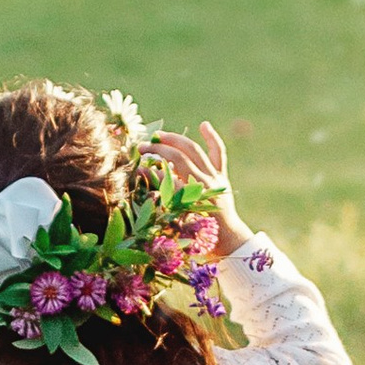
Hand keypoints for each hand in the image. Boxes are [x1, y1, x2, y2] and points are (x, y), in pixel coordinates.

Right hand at [149, 120, 248, 257]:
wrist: (228, 239)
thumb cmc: (199, 237)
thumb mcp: (177, 222)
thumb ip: (163, 200)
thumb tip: (144, 176)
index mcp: (193, 199)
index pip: (167, 178)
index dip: (150, 172)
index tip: (137, 168)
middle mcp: (205, 184)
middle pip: (178, 158)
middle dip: (158, 150)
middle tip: (142, 147)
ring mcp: (215, 177)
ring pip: (194, 150)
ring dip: (175, 140)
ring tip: (159, 136)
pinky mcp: (222, 175)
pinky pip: (218, 153)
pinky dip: (211, 138)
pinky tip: (203, 125)